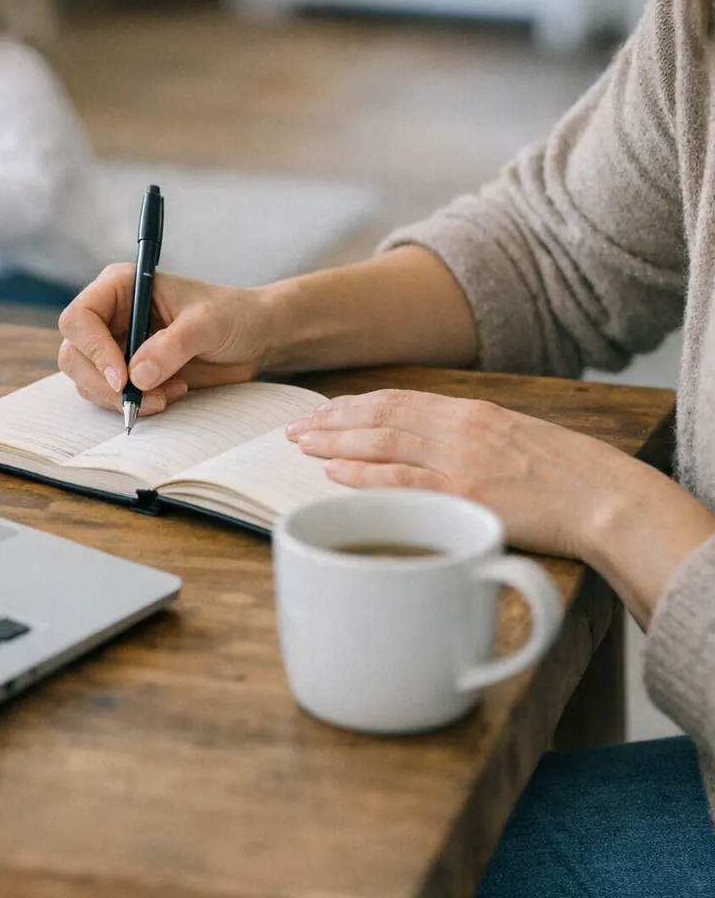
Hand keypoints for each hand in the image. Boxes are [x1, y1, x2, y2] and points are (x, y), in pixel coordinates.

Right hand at [58, 265, 275, 416]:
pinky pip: (108, 395)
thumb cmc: (234, 315)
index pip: (79, 318)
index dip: (93, 350)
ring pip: (87, 380)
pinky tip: (170, 393)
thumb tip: (136, 376)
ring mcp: (115, 344)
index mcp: (121, 286)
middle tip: (142, 399)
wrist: (255, 337)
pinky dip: (133, 403)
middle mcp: (110, 314)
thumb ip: (172, 346)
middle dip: (104, 384)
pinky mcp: (127, 371)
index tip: (123, 379)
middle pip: (74, 354)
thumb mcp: (208, 324)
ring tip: (167, 394)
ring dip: (121, 398)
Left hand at [286, 387, 665, 560]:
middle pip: (380, 416)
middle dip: (332, 421)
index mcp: (471, 412)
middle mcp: (459, 428)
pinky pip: (402, 480)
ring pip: (383, 441)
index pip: (398, 401)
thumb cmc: (566, 477)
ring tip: (302, 447)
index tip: (325, 412)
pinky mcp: (465, 495)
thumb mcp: (516, 442)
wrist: (604, 497)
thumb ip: (474, 442)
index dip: (354, 406)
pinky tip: (334, 473)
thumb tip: (437, 453)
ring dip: (335, 443)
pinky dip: (364, 474)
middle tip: (294, 429)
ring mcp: (460, 460)